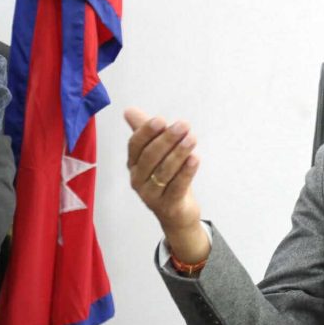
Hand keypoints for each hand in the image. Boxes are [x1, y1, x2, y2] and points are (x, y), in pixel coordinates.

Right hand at [124, 107, 209, 262]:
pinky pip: (177, 187)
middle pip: (150, 157)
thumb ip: (145, 132)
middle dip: (167, 139)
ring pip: (164, 171)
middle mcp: (138, 179)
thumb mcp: (156, 154)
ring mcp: (152, 194)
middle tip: (183, 125)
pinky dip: (186, 172)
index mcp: (134, 164)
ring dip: (179, 153)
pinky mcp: (168, 205)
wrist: (177, 214)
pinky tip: (195, 159)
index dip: (146, 132)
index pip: (135, 146)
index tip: (161, 119)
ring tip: (192, 139)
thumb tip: (129, 110)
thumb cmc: (167, 179)